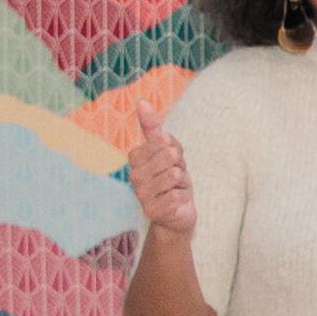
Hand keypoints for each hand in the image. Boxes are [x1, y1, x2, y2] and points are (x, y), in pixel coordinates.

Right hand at [127, 102, 194, 235]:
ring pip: (174, 175)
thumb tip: (142, 101)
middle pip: (170, 156)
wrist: (177, 213)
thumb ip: (153, 127)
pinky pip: (177, 195)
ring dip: (182, 183)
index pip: (164, 142)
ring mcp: (141, 194)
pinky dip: (182, 198)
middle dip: (181, 166)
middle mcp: (134, 175)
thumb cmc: (172, 180)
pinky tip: (175, 202)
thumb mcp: (167, 150)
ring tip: (175, 189)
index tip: (171, 163)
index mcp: (135, 158)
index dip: (175, 151)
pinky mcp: (151, 210)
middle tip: (176, 177)